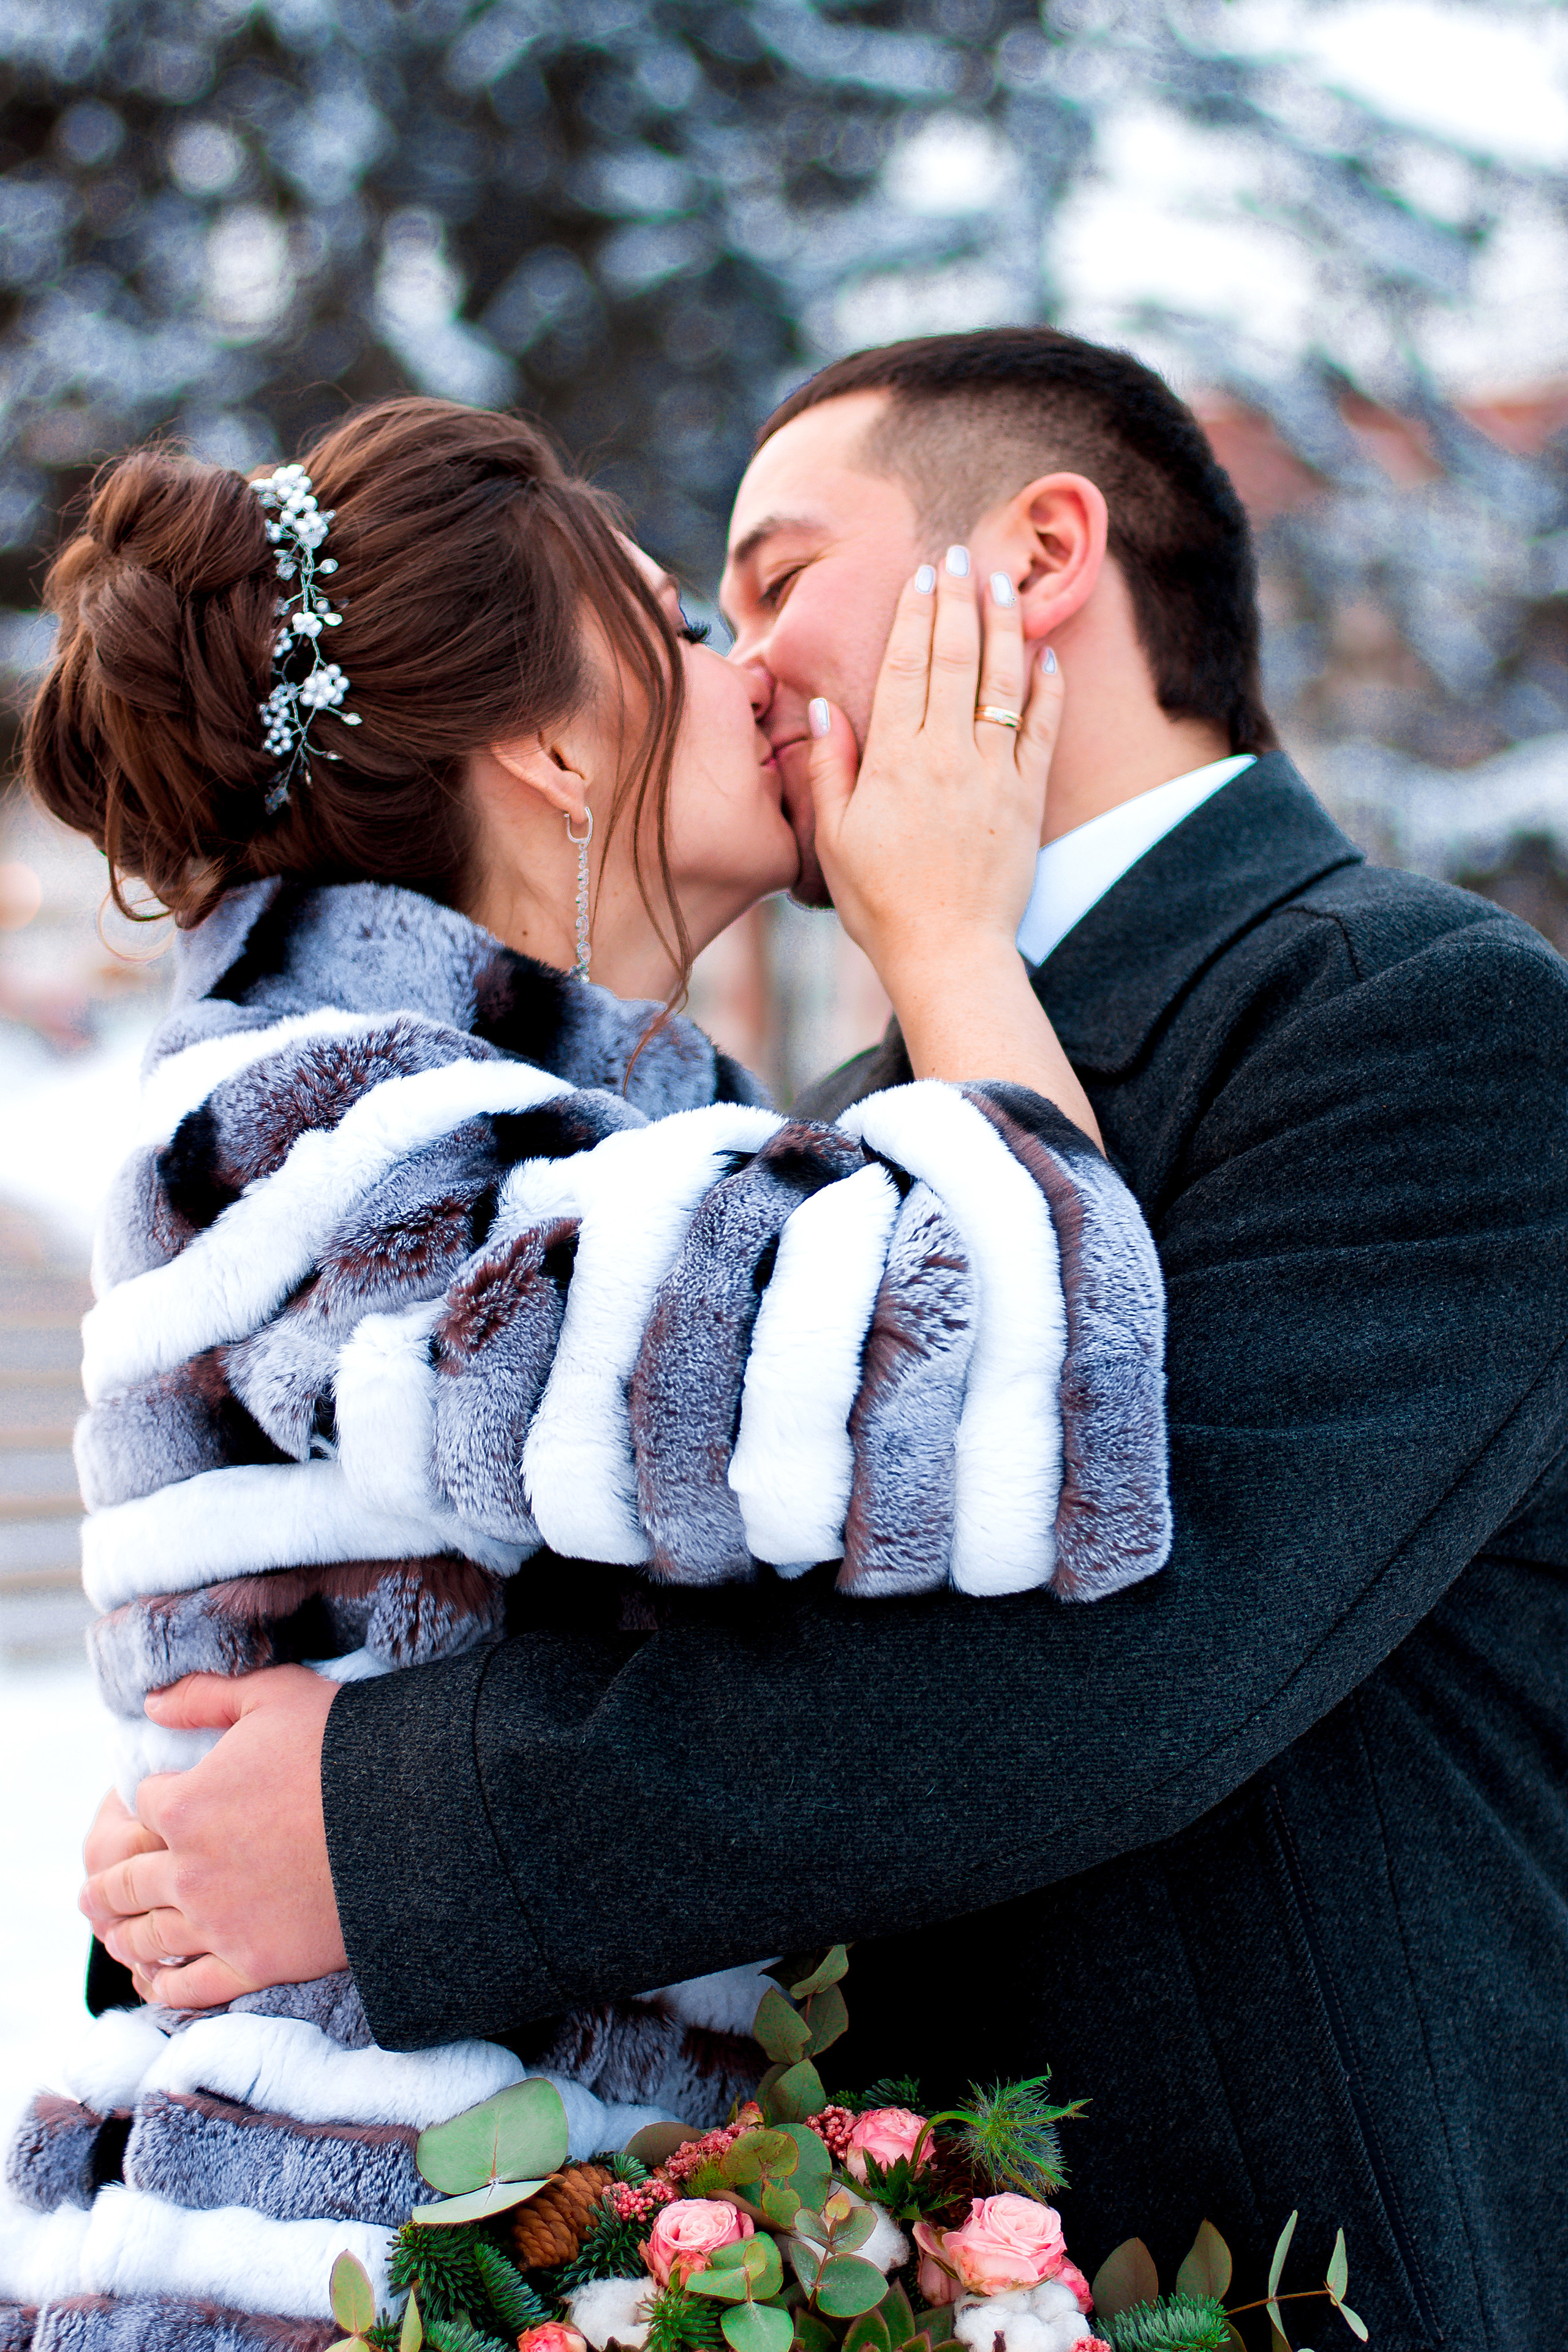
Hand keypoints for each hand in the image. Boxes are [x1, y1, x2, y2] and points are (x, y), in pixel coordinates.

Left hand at [77, 1666, 346, 2010]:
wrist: (407, 1817)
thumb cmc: (344, 1745)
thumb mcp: (273, 1693)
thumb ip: (204, 1695)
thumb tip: (149, 1705)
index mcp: (185, 1805)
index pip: (143, 1806)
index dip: (152, 1801)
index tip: (163, 1804)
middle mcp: (189, 1870)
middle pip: (128, 1882)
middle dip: (108, 1885)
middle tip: (91, 1894)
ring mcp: (220, 1923)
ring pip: (149, 1936)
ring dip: (123, 1935)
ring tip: (112, 1935)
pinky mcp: (255, 1963)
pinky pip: (191, 1986)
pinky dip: (164, 1984)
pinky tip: (155, 1980)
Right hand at [806, 547, 1100, 1143]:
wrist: (948, 954)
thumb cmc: (881, 903)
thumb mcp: (833, 838)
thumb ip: (830, 768)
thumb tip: (825, 706)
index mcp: (895, 760)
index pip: (906, 666)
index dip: (915, 614)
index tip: (922, 574)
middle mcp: (947, 755)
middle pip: (955, 657)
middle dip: (959, 599)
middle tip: (962, 554)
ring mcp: (994, 774)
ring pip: (1002, 681)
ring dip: (1005, 626)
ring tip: (1006, 581)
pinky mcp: (1028, 798)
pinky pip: (1042, 729)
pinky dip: (1047, 688)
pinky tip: (1047, 655)